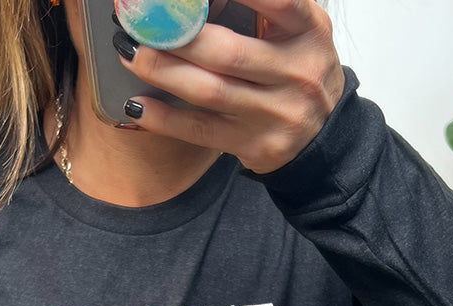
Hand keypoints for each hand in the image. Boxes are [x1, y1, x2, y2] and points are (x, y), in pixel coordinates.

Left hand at [115, 0, 344, 173]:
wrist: (322, 137)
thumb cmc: (298, 70)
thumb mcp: (297, 29)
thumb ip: (262, 7)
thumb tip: (195, 2)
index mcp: (309, 30)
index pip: (277, 0)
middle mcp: (297, 73)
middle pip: (226, 52)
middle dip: (176, 36)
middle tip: (140, 22)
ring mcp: (276, 114)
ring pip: (209, 91)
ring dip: (161, 71)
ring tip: (129, 53)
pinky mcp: (255, 145)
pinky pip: (201, 131)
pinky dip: (164, 118)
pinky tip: (137, 105)